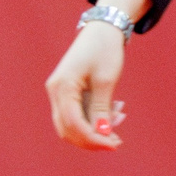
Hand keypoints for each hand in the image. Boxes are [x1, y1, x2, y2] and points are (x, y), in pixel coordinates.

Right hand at [46, 0, 147, 149]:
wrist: (102, 30)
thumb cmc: (105, 50)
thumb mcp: (106, 80)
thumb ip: (101, 109)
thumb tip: (102, 134)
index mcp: (62, 87)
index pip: (73, 124)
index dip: (93, 139)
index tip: (115, 145)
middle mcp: (56, 92)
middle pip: (68, 129)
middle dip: (93, 139)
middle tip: (118, 141)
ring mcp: (60, 93)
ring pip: (73, 124)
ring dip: (95, 129)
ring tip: (120, 118)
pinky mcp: (67, 93)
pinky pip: (78, 114)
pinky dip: (94, 118)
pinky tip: (115, 111)